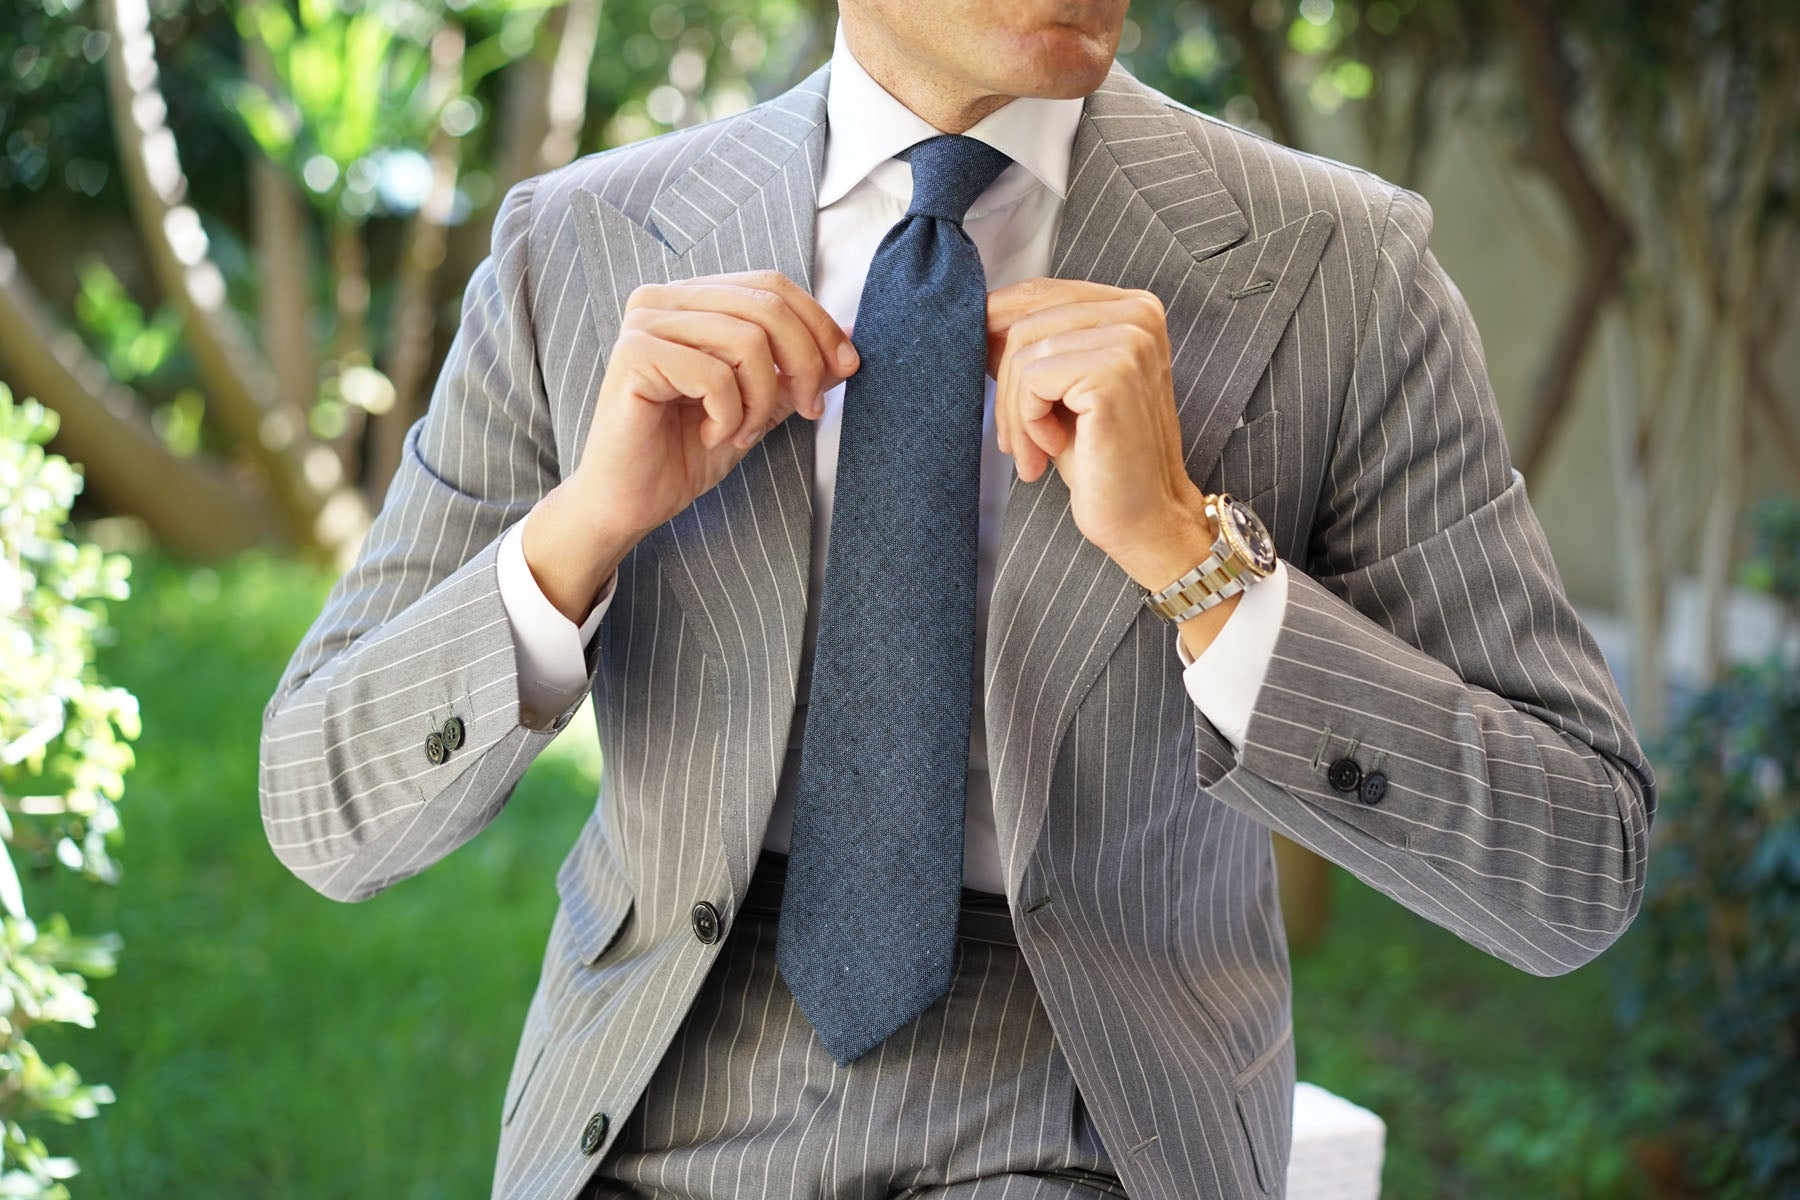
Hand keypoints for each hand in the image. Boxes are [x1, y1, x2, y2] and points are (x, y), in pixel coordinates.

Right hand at [526, 270, 857, 621]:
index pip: (772, 285)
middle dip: (804, 364)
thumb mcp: (759, 405)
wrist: (631, 503)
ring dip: (762, 399)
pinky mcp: (634, 355)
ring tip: (743, 433)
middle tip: (807, 412)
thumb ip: (795, 369)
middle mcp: (664, 299)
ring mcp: (645, 323)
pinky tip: (713, 436)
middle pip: (767, 306)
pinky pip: (715, 374)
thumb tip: (850, 337)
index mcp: (692, 298)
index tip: (847, 368)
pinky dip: (730, 415)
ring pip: (747, 340)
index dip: (819, 324)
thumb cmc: (686, 453)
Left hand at [986, 278, 1215, 591]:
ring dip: (1014, 412)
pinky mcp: (1114, 371)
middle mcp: (1137, 314)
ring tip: (1035, 451)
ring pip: (1020, 352)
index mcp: (1130, 308)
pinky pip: (1031, 380)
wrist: (1144, 516)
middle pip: (1022, 321)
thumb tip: (978, 315)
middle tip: (1017, 440)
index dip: (996, 328)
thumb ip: (1027, 346)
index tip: (982, 369)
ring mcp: (1129, 339)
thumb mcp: (1057, 389)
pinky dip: (1028, 422)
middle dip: (1006, 387)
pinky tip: (1052, 448)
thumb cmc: (1100, 458)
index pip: (1038, 292)